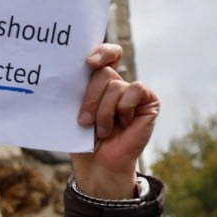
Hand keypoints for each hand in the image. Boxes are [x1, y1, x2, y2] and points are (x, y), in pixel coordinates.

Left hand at [73, 44, 158, 198]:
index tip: (89, 63)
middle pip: (104, 73)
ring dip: (103, 112)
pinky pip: (134, 90)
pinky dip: (123, 109)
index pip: (105, 55)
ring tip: (102, 131)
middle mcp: (117, 83)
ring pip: (115, 85)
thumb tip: (67, 74)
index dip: (101, 52)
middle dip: (90, 98)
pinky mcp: (149, 100)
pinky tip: (123, 124)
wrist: (98, 164)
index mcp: (98, 83)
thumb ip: (77, 92)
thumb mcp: (74, 113)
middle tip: (83, 121)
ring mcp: (133, 92)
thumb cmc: (83, 140)